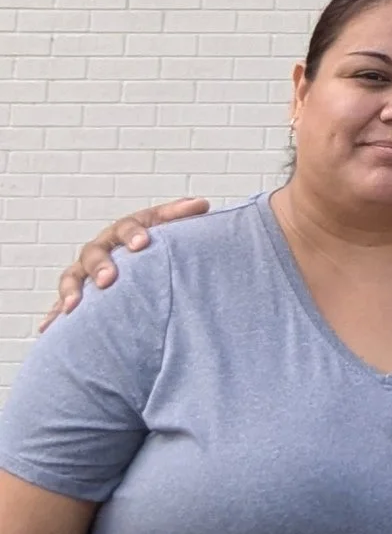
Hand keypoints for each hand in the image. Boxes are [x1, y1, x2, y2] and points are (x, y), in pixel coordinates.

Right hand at [40, 200, 210, 330]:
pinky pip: (60, 302)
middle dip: (101, 266)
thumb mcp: (168, 226)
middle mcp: (101, 247)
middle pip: (95, 253)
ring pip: (72, 277)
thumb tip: (202, 204)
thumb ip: (181, 215)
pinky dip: (54, 314)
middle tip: (109, 280)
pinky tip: (47, 329)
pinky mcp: (76, 291)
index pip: (128, 226)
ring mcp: (85, 269)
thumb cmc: (155, 241)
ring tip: (73, 308)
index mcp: (125, 230)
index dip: (134, 233)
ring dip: (71, 291)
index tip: (142, 243)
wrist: (136, 255)